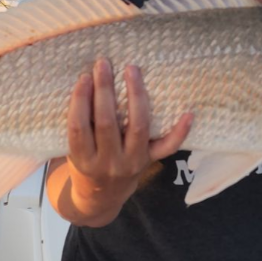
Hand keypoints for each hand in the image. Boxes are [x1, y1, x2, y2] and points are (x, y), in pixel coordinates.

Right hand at [68, 58, 191, 199]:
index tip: (83, 77)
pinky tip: (188, 113)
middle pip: (107, 123)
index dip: (80, 102)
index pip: (79, 128)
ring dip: (135, 95)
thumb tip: (84, 81)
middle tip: (103, 64)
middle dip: (104, 90)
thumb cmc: (85, 163)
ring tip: (131, 70)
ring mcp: (132, 162)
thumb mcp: (73, 150)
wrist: (102, 196)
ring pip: (137, 127)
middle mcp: (109, 162)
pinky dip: (180, 131)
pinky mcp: (150, 160)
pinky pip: (168, 147)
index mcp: (83, 160)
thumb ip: (79, 125)